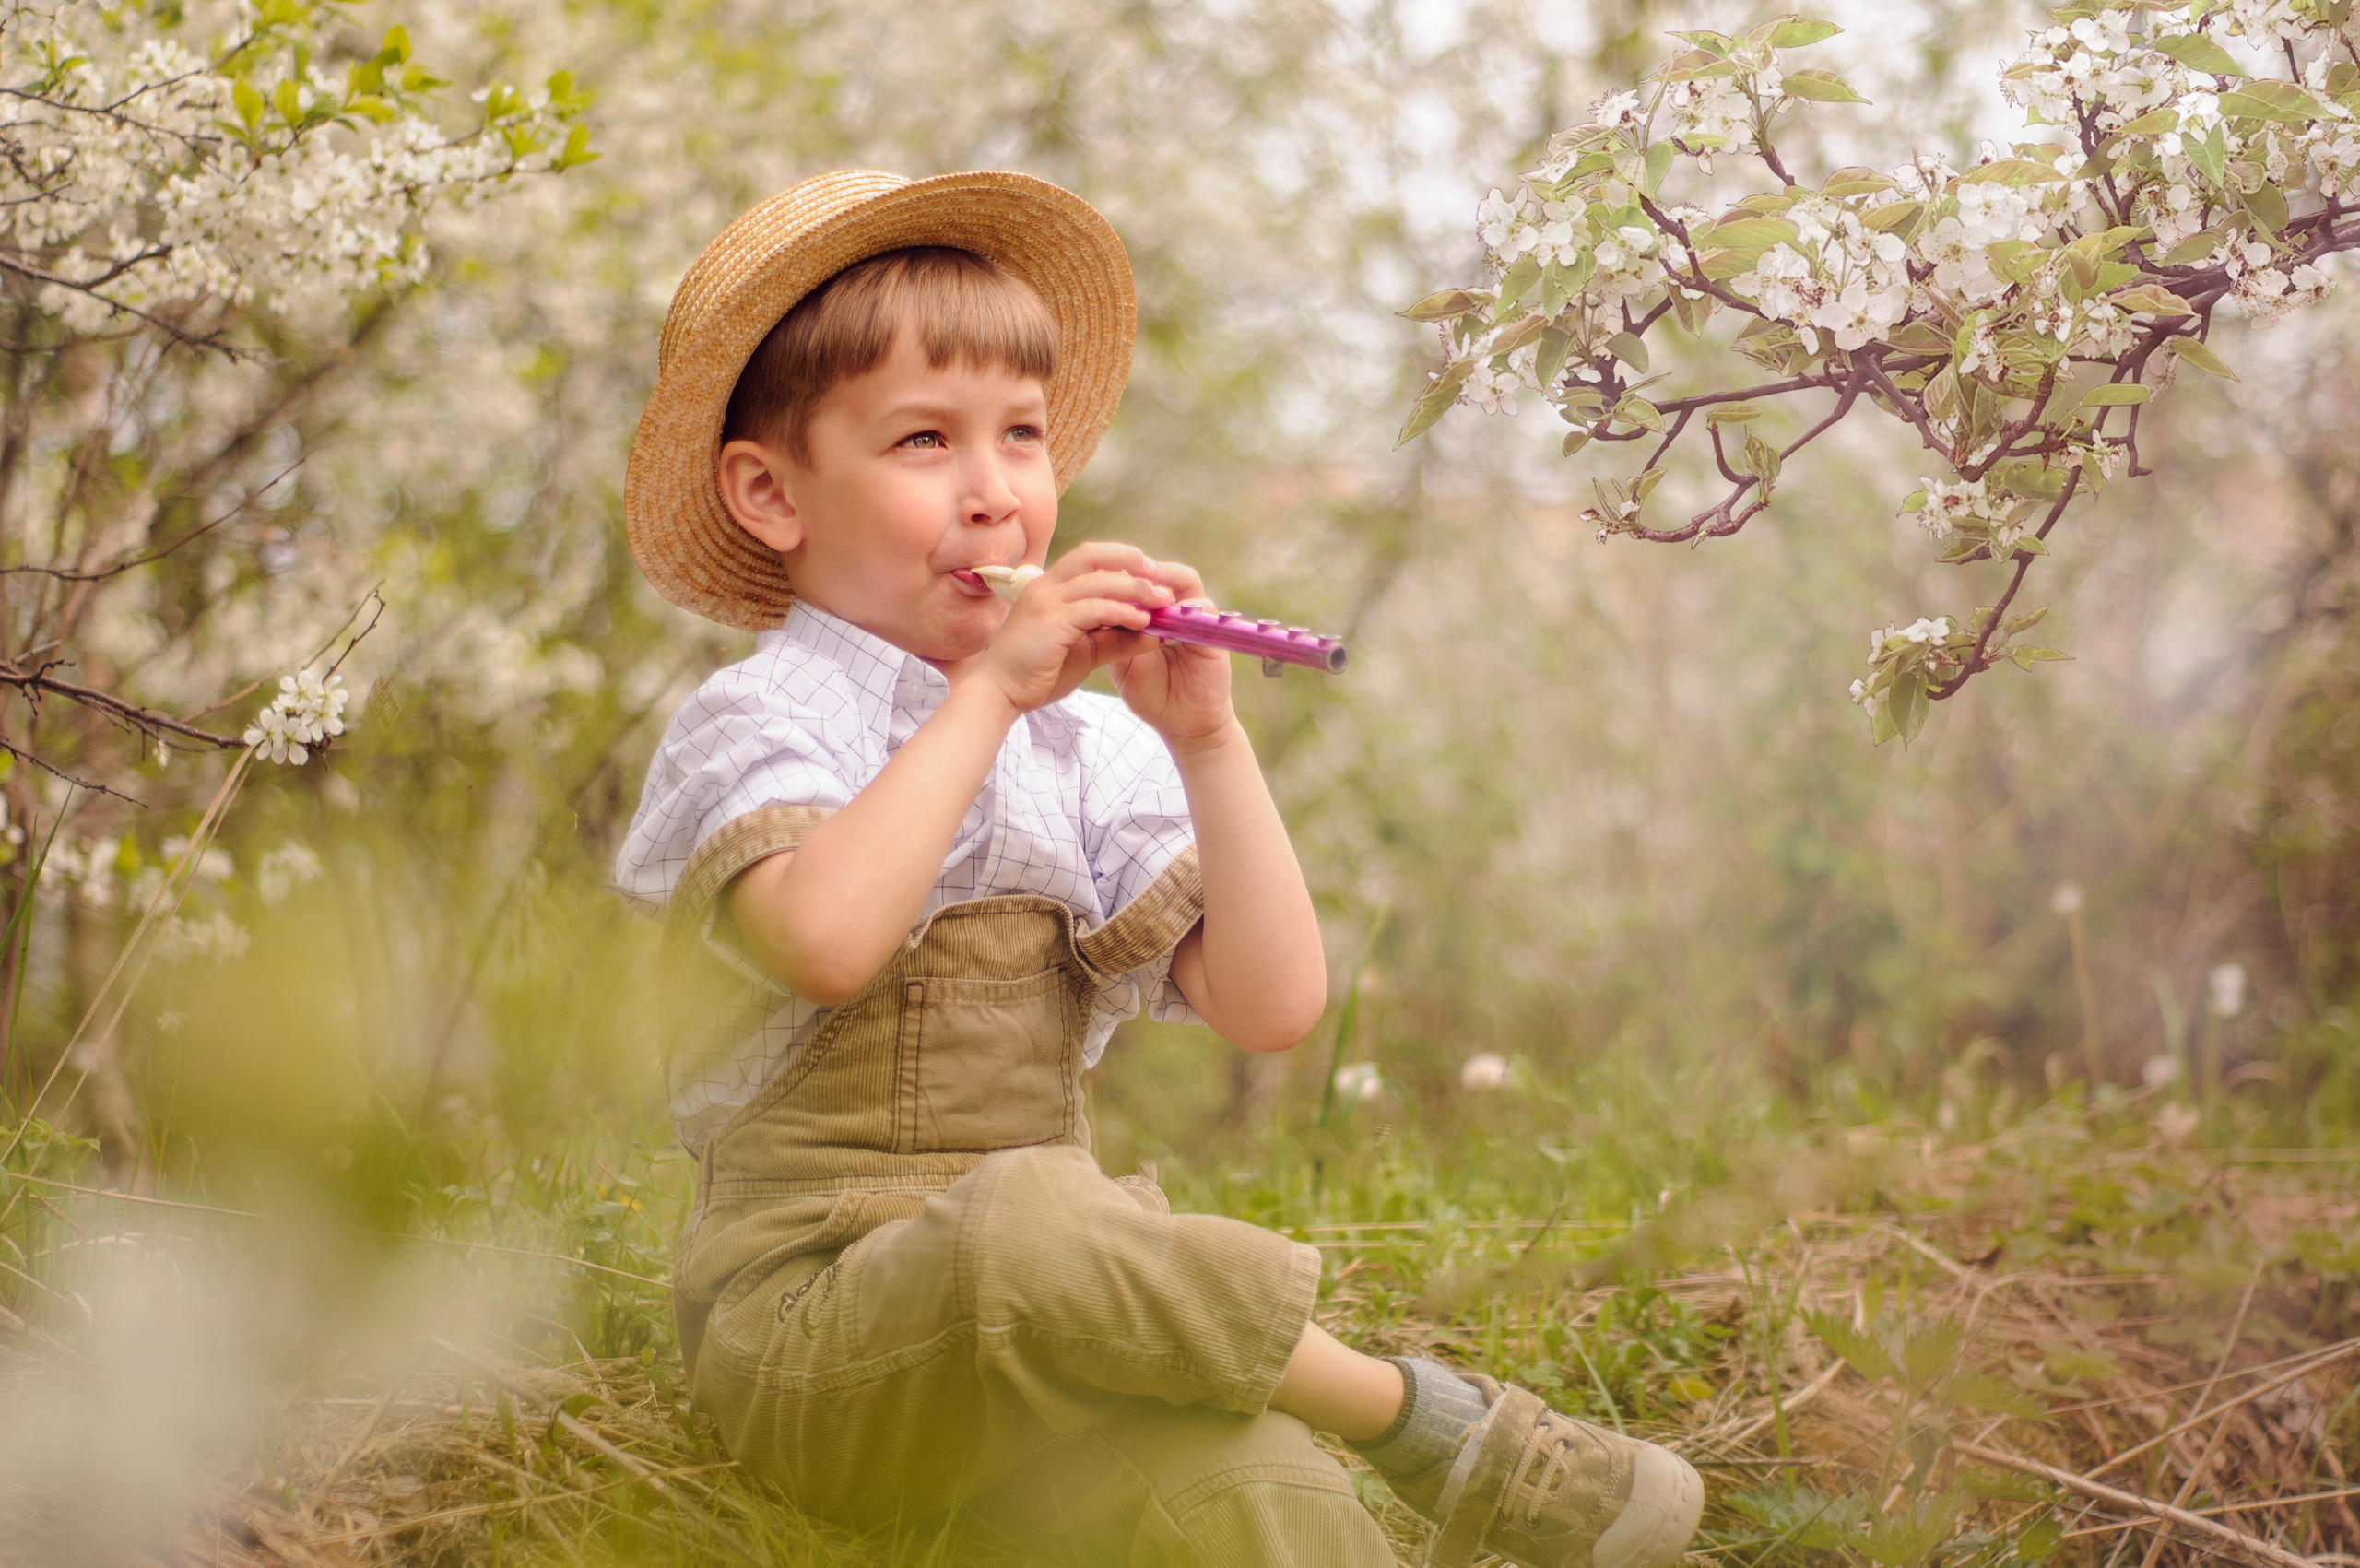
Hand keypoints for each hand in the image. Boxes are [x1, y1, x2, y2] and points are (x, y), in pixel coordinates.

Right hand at [967, 542, 1171, 713]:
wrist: (999, 694)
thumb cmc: (1037, 674)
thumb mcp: (1085, 652)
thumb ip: (1114, 638)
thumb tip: (1152, 631)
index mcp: (1049, 588)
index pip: (1088, 559)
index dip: (1120, 560)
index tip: (1149, 573)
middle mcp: (1045, 586)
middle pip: (1092, 555)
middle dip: (1130, 560)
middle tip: (1160, 575)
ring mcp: (1046, 601)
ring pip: (1098, 580)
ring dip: (1135, 588)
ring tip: (1162, 600)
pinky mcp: (1051, 621)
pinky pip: (1095, 609)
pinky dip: (1122, 612)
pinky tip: (1142, 621)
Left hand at [1107, 557, 1235, 745]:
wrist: (1184, 727)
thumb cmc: (1153, 697)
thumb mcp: (1122, 664)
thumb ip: (1111, 637)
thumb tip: (1087, 609)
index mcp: (1152, 616)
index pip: (1136, 581)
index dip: (1116, 576)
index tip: (1090, 582)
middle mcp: (1175, 611)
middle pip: (1158, 572)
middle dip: (1135, 570)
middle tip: (1110, 575)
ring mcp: (1195, 619)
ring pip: (1183, 579)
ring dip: (1160, 579)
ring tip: (1136, 587)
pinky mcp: (1212, 633)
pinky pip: (1203, 606)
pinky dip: (1183, 605)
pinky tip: (1159, 613)